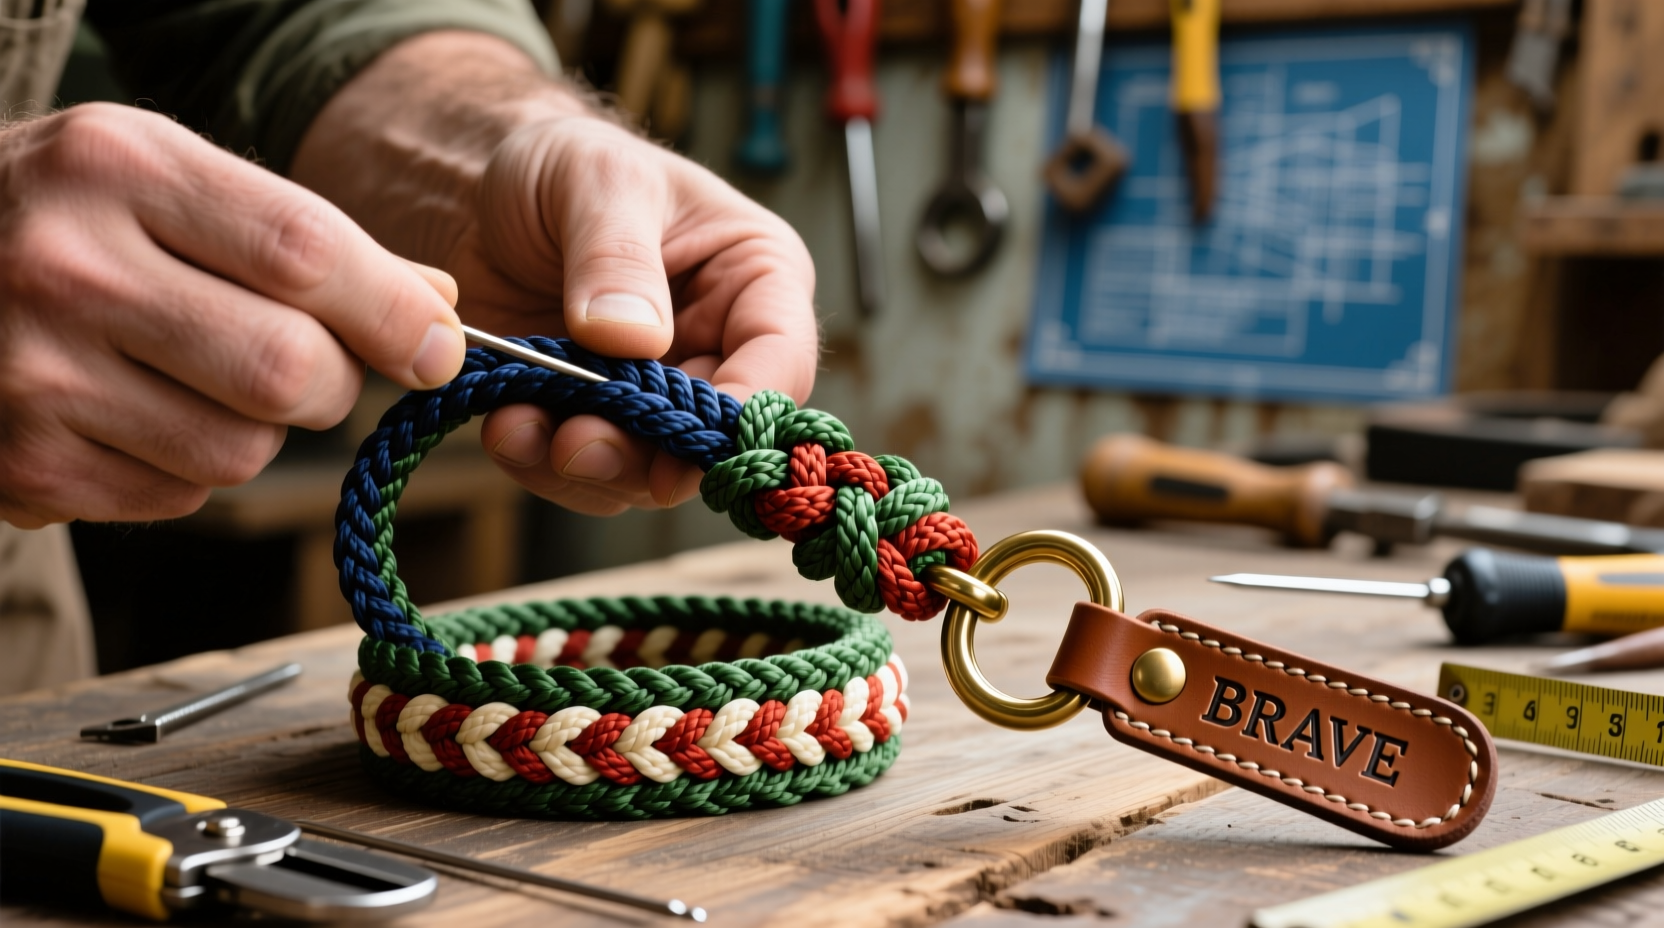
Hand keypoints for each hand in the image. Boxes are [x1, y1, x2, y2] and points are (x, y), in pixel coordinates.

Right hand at [0, 104, 465, 527]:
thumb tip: (439, 312)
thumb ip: (306, 240)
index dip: (393, 312)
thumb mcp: (170, 180)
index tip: (438, 348)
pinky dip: (187, 467)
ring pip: (244, 450)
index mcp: (119, 169)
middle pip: (288, 369)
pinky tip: (134, 414)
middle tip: (304, 363)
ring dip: (256, 430)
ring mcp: (33, 375)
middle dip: (329, 381)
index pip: (305, 252)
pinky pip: (181, 496)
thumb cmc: (71, 219)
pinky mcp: (24, 466)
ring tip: (194, 378)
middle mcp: (65, 267)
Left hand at [451, 114, 818, 515]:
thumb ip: (616, 255)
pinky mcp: (597, 422)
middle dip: (648, 454)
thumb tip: (636, 339)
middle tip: (579, 444)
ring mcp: (657, 396)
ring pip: (650, 471)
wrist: (476, 192)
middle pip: (714, 436)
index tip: (683, 438)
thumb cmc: (564, 164)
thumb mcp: (595, 179)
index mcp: (755, 280)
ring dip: (586, 466)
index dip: (743, 412)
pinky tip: (505, 427)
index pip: (781, 361)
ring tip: (521, 429)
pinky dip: (543, 463)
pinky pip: (586, 475)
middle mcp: (720, 349)